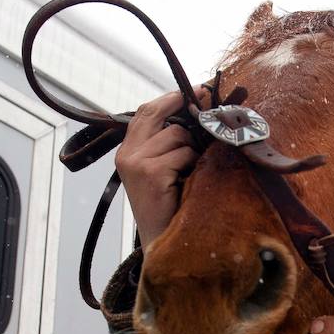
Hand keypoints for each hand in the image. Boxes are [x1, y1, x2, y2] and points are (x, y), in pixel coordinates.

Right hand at [115, 87, 208, 246]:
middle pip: (156, 113)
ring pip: (177, 135)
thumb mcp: (163, 172)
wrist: (162, 245)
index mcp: (128, 151)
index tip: (194, 89)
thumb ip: (167, 147)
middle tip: (207, 99)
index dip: (170, 98)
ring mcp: (136, 162)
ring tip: (190, 174)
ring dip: (193, 151)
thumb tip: (194, 117)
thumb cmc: (169, 209)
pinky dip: (193, 165)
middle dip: (183, 106)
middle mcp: (127, 153)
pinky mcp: (150, 172)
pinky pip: (184, 154)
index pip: (147, 112)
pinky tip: (188, 183)